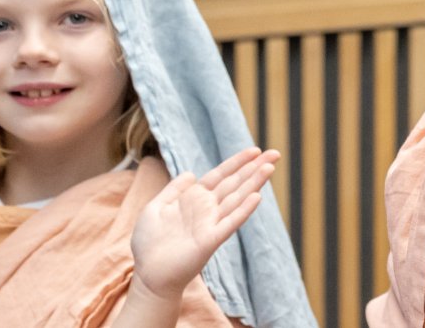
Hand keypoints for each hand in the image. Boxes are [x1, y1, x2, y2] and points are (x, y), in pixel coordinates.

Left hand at [129, 147, 277, 300]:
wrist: (149, 274)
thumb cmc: (149, 243)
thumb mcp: (156, 208)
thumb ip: (173, 190)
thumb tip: (191, 173)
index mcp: (194, 199)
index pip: (220, 175)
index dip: (237, 162)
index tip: (255, 150)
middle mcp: (207, 209)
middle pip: (234, 183)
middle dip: (254, 168)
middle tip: (275, 154)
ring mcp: (210, 224)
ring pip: (237, 199)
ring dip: (253, 183)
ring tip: (269, 168)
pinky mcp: (210, 240)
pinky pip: (230, 222)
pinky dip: (243, 210)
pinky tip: (256, 197)